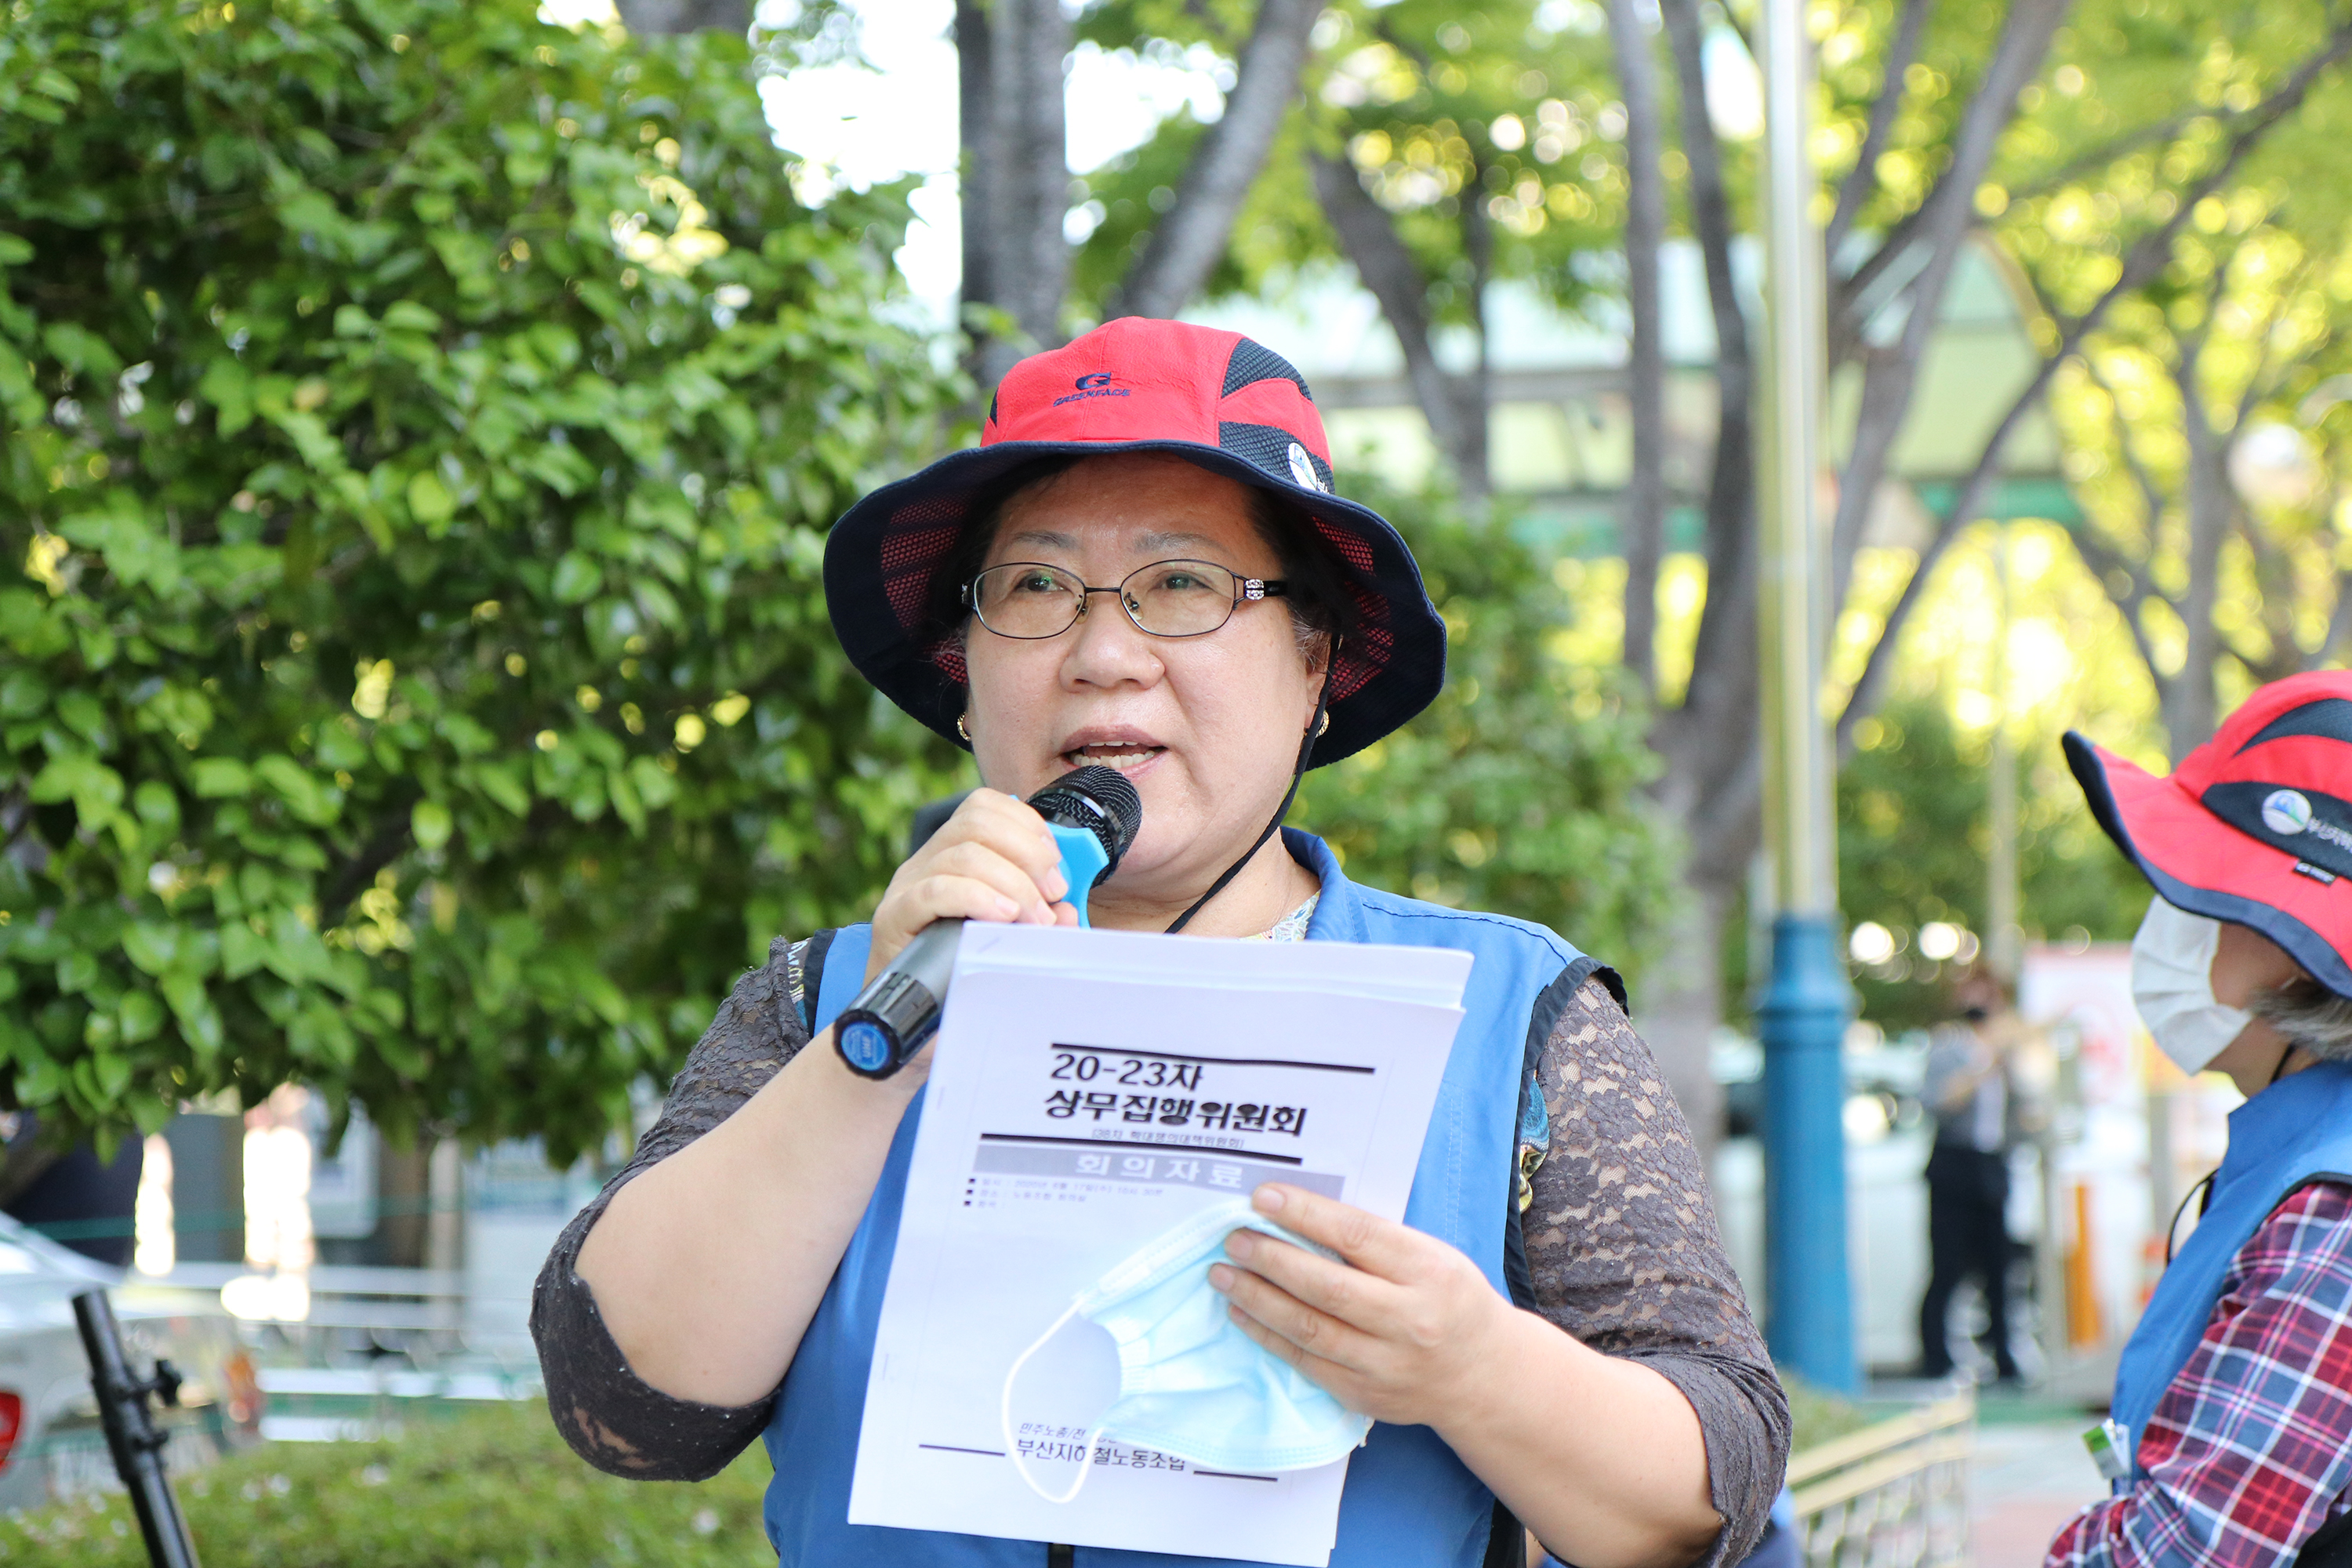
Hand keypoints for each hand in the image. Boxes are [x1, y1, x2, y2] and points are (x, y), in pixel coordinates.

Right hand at [865, 790, 1075, 981]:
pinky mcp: (895, 917)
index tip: (1055, 863)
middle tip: (1052, 893)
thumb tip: (1067, 911)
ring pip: (963, 855)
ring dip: (1013, 884)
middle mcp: (926, 861)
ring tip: (1034, 918)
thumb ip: (1039, 917)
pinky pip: (936, 890)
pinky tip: (1003, 916)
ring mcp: (906, 886)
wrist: (909, 1012)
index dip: (1027, 824)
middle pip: (976, 822)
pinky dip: (978, 898)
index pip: (983, 806)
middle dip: (1027, 853)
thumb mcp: (1009, 933)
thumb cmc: (960, 966)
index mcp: (951, 852)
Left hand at [1208, 1183, 1515, 1429]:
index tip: (1263, 1198)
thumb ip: (1375, 1241)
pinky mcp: (1364, 1395)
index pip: (1359, 1236)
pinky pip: (1305, 1363)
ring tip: (1223, 1274)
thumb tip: (1299, 1216)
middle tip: (1233, 1238)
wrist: (1483, 1377)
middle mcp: (1409, 1320)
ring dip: (1257, 1298)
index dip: (1306, 1215)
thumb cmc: (1449, 1300)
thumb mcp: (1431, 1256)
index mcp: (1429, 1272)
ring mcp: (1386, 1364)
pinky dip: (1268, 1336)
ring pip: (1309, 1329)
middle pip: (1327, 1286)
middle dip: (1271, 1259)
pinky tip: (1242, 1313)